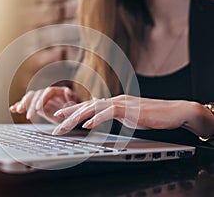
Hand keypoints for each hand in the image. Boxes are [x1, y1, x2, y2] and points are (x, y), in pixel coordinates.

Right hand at [9, 86, 77, 123]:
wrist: (70, 115)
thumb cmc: (73, 110)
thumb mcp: (75, 105)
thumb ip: (71, 99)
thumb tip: (68, 91)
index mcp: (58, 91)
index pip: (48, 91)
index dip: (42, 99)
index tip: (38, 108)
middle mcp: (48, 93)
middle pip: (37, 94)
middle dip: (32, 105)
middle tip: (29, 115)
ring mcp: (41, 98)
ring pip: (30, 97)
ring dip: (23, 103)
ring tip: (17, 110)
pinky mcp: (36, 104)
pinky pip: (27, 104)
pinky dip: (20, 106)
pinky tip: (12, 109)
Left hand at [52, 95, 206, 134]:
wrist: (172, 112)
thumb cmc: (150, 115)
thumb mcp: (126, 116)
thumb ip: (112, 115)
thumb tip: (100, 118)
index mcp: (111, 103)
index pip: (88, 106)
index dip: (72, 111)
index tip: (59, 118)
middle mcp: (113, 101)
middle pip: (86, 107)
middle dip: (68, 116)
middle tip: (55, 125)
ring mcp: (120, 103)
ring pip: (93, 108)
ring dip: (77, 117)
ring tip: (64, 125)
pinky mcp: (128, 109)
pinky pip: (109, 113)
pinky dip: (97, 119)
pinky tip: (87, 125)